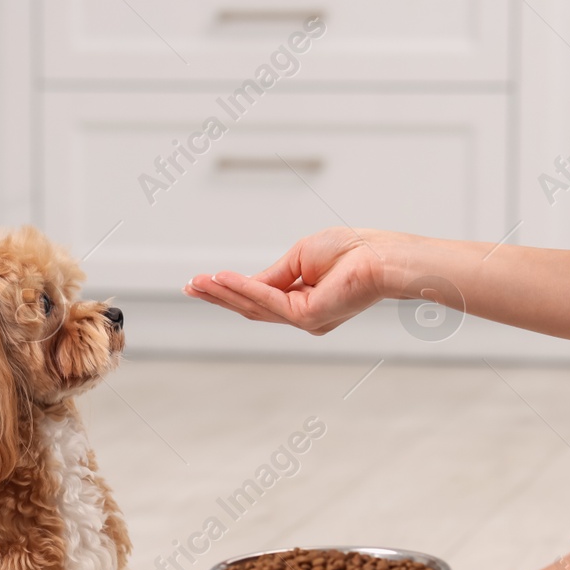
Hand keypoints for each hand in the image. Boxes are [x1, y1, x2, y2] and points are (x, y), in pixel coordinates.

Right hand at [183, 227, 396, 334]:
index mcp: (302, 301)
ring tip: (196, 282)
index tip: (202, 280)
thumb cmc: (352, 250)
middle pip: (251, 307)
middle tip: (189, 285)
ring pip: (254, 307)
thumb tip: (246, 282)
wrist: (380, 256)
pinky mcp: (308, 317)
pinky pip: (268, 300)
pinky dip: (243, 288)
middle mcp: (302, 315)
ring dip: (223, 293)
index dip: (229, 289)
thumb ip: (273, 274)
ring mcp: (305, 320)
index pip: (259, 298)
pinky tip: (221, 278)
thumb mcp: (301, 256)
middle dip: (218, 295)